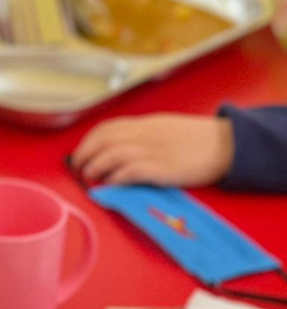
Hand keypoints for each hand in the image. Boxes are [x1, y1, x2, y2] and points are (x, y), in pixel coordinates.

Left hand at [71, 114, 234, 186]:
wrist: (228, 145)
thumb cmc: (197, 139)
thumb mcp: (165, 128)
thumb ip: (142, 135)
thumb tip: (119, 147)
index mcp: (146, 124)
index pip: (107, 128)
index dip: (88, 141)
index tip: (81, 152)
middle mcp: (145, 135)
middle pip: (104, 140)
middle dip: (85, 154)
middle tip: (79, 168)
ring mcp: (154, 151)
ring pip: (112, 154)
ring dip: (95, 166)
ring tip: (90, 177)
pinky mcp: (163, 168)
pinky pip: (131, 171)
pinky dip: (115, 177)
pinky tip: (110, 184)